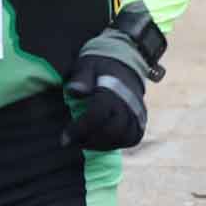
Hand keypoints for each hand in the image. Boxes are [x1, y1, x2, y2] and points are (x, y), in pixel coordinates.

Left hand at [62, 2, 166, 151]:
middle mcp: (128, 103)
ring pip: (125, 137)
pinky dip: (118, 143)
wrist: (125, 61)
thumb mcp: (87, 64)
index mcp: (112, 90)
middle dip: (91, 141)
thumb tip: (74, 91)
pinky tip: (102, 141)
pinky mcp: (141, 118)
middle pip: (113, 131)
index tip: (64, 138)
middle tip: (73, 141)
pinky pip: (134, 137)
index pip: (97, 115)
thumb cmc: (100, 64)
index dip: (80, 129)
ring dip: (104, 145)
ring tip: (85, 142)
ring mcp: (137, 112)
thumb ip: (81, 78)